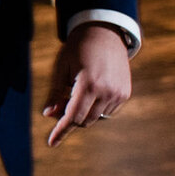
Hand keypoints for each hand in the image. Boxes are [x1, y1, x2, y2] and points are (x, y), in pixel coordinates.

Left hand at [43, 22, 132, 145]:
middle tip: (58, 105)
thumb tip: (49, 115)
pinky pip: (107, 111)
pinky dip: (96, 108)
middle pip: (84, 120)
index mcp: (88, 84)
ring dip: (83, 113)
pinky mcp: (125, 93)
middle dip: (70, 119)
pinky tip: (91, 91)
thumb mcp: (61, 68)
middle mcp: (107, 91)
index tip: (51, 143)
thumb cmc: (77, 48)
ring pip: (96, 117)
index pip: (73, 116)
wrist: (105, 33)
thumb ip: (55, 93)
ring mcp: (119, 93)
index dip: (61, 130)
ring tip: (77, 90)